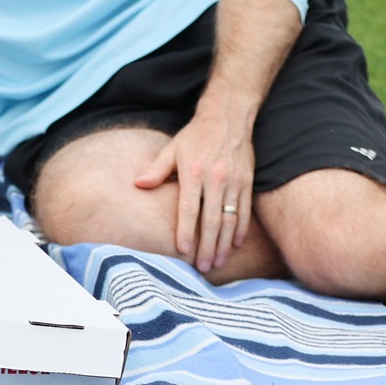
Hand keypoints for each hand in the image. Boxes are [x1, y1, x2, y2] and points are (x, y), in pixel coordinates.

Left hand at [134, 110, 254, 273]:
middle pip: (211, 220)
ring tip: (218, 261)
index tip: (183, 250)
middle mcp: (216, 179)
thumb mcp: (172, 148)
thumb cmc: (195, 136)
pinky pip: (245, 211)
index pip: (189, 208)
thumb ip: (156, 169)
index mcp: (194, 172)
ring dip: (224, 243)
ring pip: (230, 219)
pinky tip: (235, 244)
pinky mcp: (248, 182)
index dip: (186, 230)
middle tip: (203, 267)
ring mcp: (234, 181)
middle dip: (207, 246)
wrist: (228, 117)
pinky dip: (240, 229)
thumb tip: (138, 184)